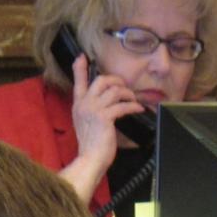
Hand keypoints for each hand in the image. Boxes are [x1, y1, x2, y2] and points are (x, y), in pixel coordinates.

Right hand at [58, 56, 145, 200]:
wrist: (90, 159)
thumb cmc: (92, 145)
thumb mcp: (86, 123)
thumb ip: (92, 111)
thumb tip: (108, 103)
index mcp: (78, 105)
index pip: (78, 82)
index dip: (80, 68)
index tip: (82, 57)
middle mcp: (84, 104)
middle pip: (101, 80)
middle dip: (117, 80)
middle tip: (125, 87)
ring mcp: (93, 110)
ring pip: (114, 90)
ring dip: (128, 94)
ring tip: (133, 100)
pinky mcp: (104, 117)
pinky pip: (122, 105)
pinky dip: (133, 106)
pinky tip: (138, 109)